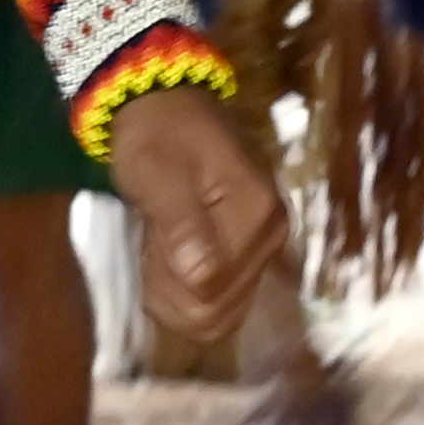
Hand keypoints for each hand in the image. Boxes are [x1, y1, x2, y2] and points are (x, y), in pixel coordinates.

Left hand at [107, 86, 289, 345]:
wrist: (164, 107)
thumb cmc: (157, 137)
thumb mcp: (156, 174)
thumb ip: (180, 225)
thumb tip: (199, 277)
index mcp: (257, 213)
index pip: (211, 288)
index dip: (168, 280)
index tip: (150, 240)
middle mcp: (272, 237)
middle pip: (218, 311)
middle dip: (171, 292)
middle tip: (153, 245)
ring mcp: (264, 249)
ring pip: (219, 317)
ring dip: (177, 297)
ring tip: (162, 251)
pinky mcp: (251, 256)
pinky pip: (222, 305)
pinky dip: (188, 296)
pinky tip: (172, 261)